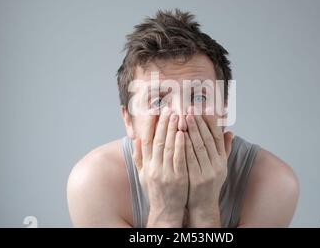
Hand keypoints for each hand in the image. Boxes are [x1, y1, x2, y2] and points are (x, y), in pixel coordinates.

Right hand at [133, 107, 188, 226]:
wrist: (165, 210)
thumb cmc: (156, 190)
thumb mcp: (144, 174)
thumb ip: (140, 156)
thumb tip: (135, 139)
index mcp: (147, 164)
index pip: (147, 141)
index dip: (150, 125)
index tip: (155, 111)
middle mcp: (154, 167)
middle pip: (158, 141)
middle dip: (163, 123)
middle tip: (169, 108)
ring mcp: (166, 173)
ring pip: (168, 147)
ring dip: (172, 130)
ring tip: (177, 115)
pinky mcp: (178, 178)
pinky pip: (179, 159)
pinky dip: (180, 145)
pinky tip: (183, 133)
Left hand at [184, 110, 233, 226]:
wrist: (203, 205)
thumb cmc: (209, 183)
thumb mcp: (220, 166)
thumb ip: (224, 148)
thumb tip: (230, 131)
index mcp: (221, 159)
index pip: (217, 136)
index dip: (211, 122)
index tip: (204, 108)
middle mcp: (217, 164)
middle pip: (208, 139)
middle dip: (199, 122)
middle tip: (190, 109)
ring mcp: (207, 172)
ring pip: (199, 147)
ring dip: (191, 130)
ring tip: (184, 117)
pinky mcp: (197, 179)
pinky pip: (190, 159)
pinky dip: (185, 146)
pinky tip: (179, 135)